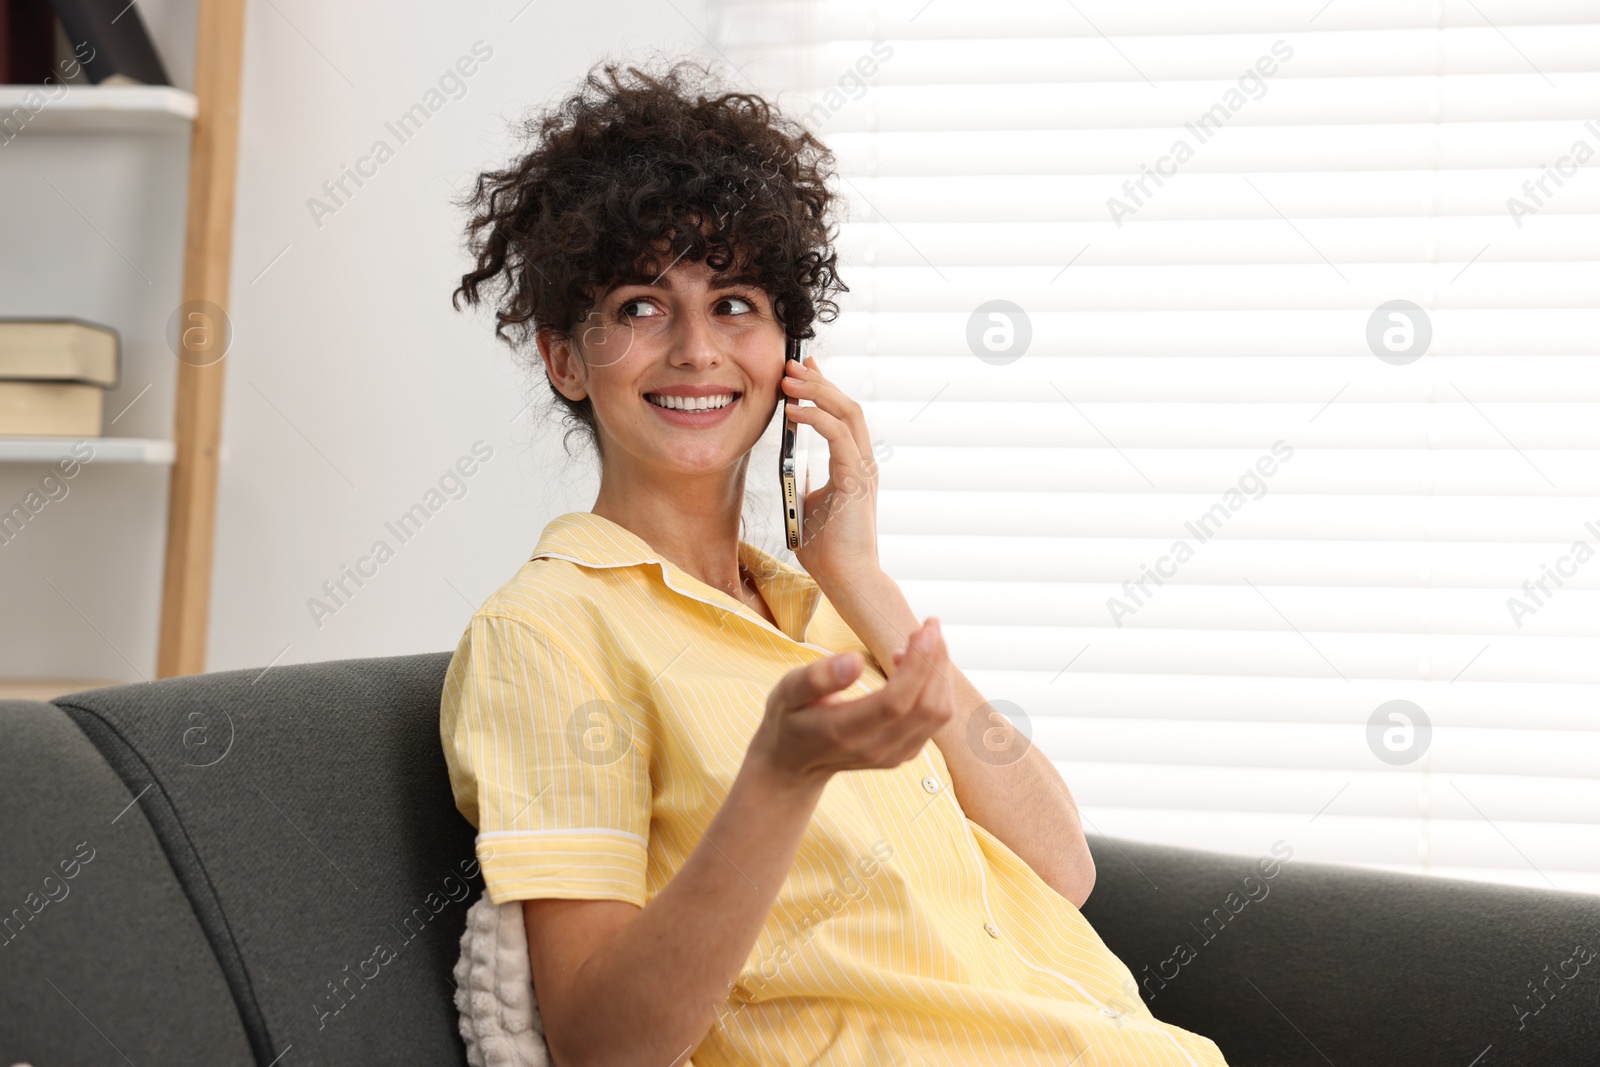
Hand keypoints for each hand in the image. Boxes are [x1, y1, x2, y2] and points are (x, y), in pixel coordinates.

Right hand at [748, 617, 953, 787]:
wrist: (793, 764)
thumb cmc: (789, 719)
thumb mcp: (788, 692)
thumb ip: (817, 678)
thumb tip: (855, 661)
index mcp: (844, 732)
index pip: (895, 702)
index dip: (917, 665)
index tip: (923, 629)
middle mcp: (875, 749)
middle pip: (927, 708)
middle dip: (936, 661)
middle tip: (929, 625)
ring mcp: (894, 756)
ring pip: (938, 714)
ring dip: (940, 672)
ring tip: (921, 641)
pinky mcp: (906, 753)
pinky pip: (936, 720)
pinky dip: (937, 687)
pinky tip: (914, 666)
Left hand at [781, 354, 881, 581]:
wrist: (846, 578)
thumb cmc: (828, 549)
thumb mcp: (811, 504)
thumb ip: (807, 482)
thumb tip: (794, 466)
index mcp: (854, 466)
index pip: (843, 416)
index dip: (824, 388)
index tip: (803, 369)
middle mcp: (863, 462)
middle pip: (847, 405)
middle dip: (819, 380)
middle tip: (792, 363)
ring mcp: (863, 469)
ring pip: (847, 413)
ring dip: (818, 391)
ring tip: (789, 380)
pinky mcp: (856, 479)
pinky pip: (838, 436)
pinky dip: (816, 418)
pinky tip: (793, 411)